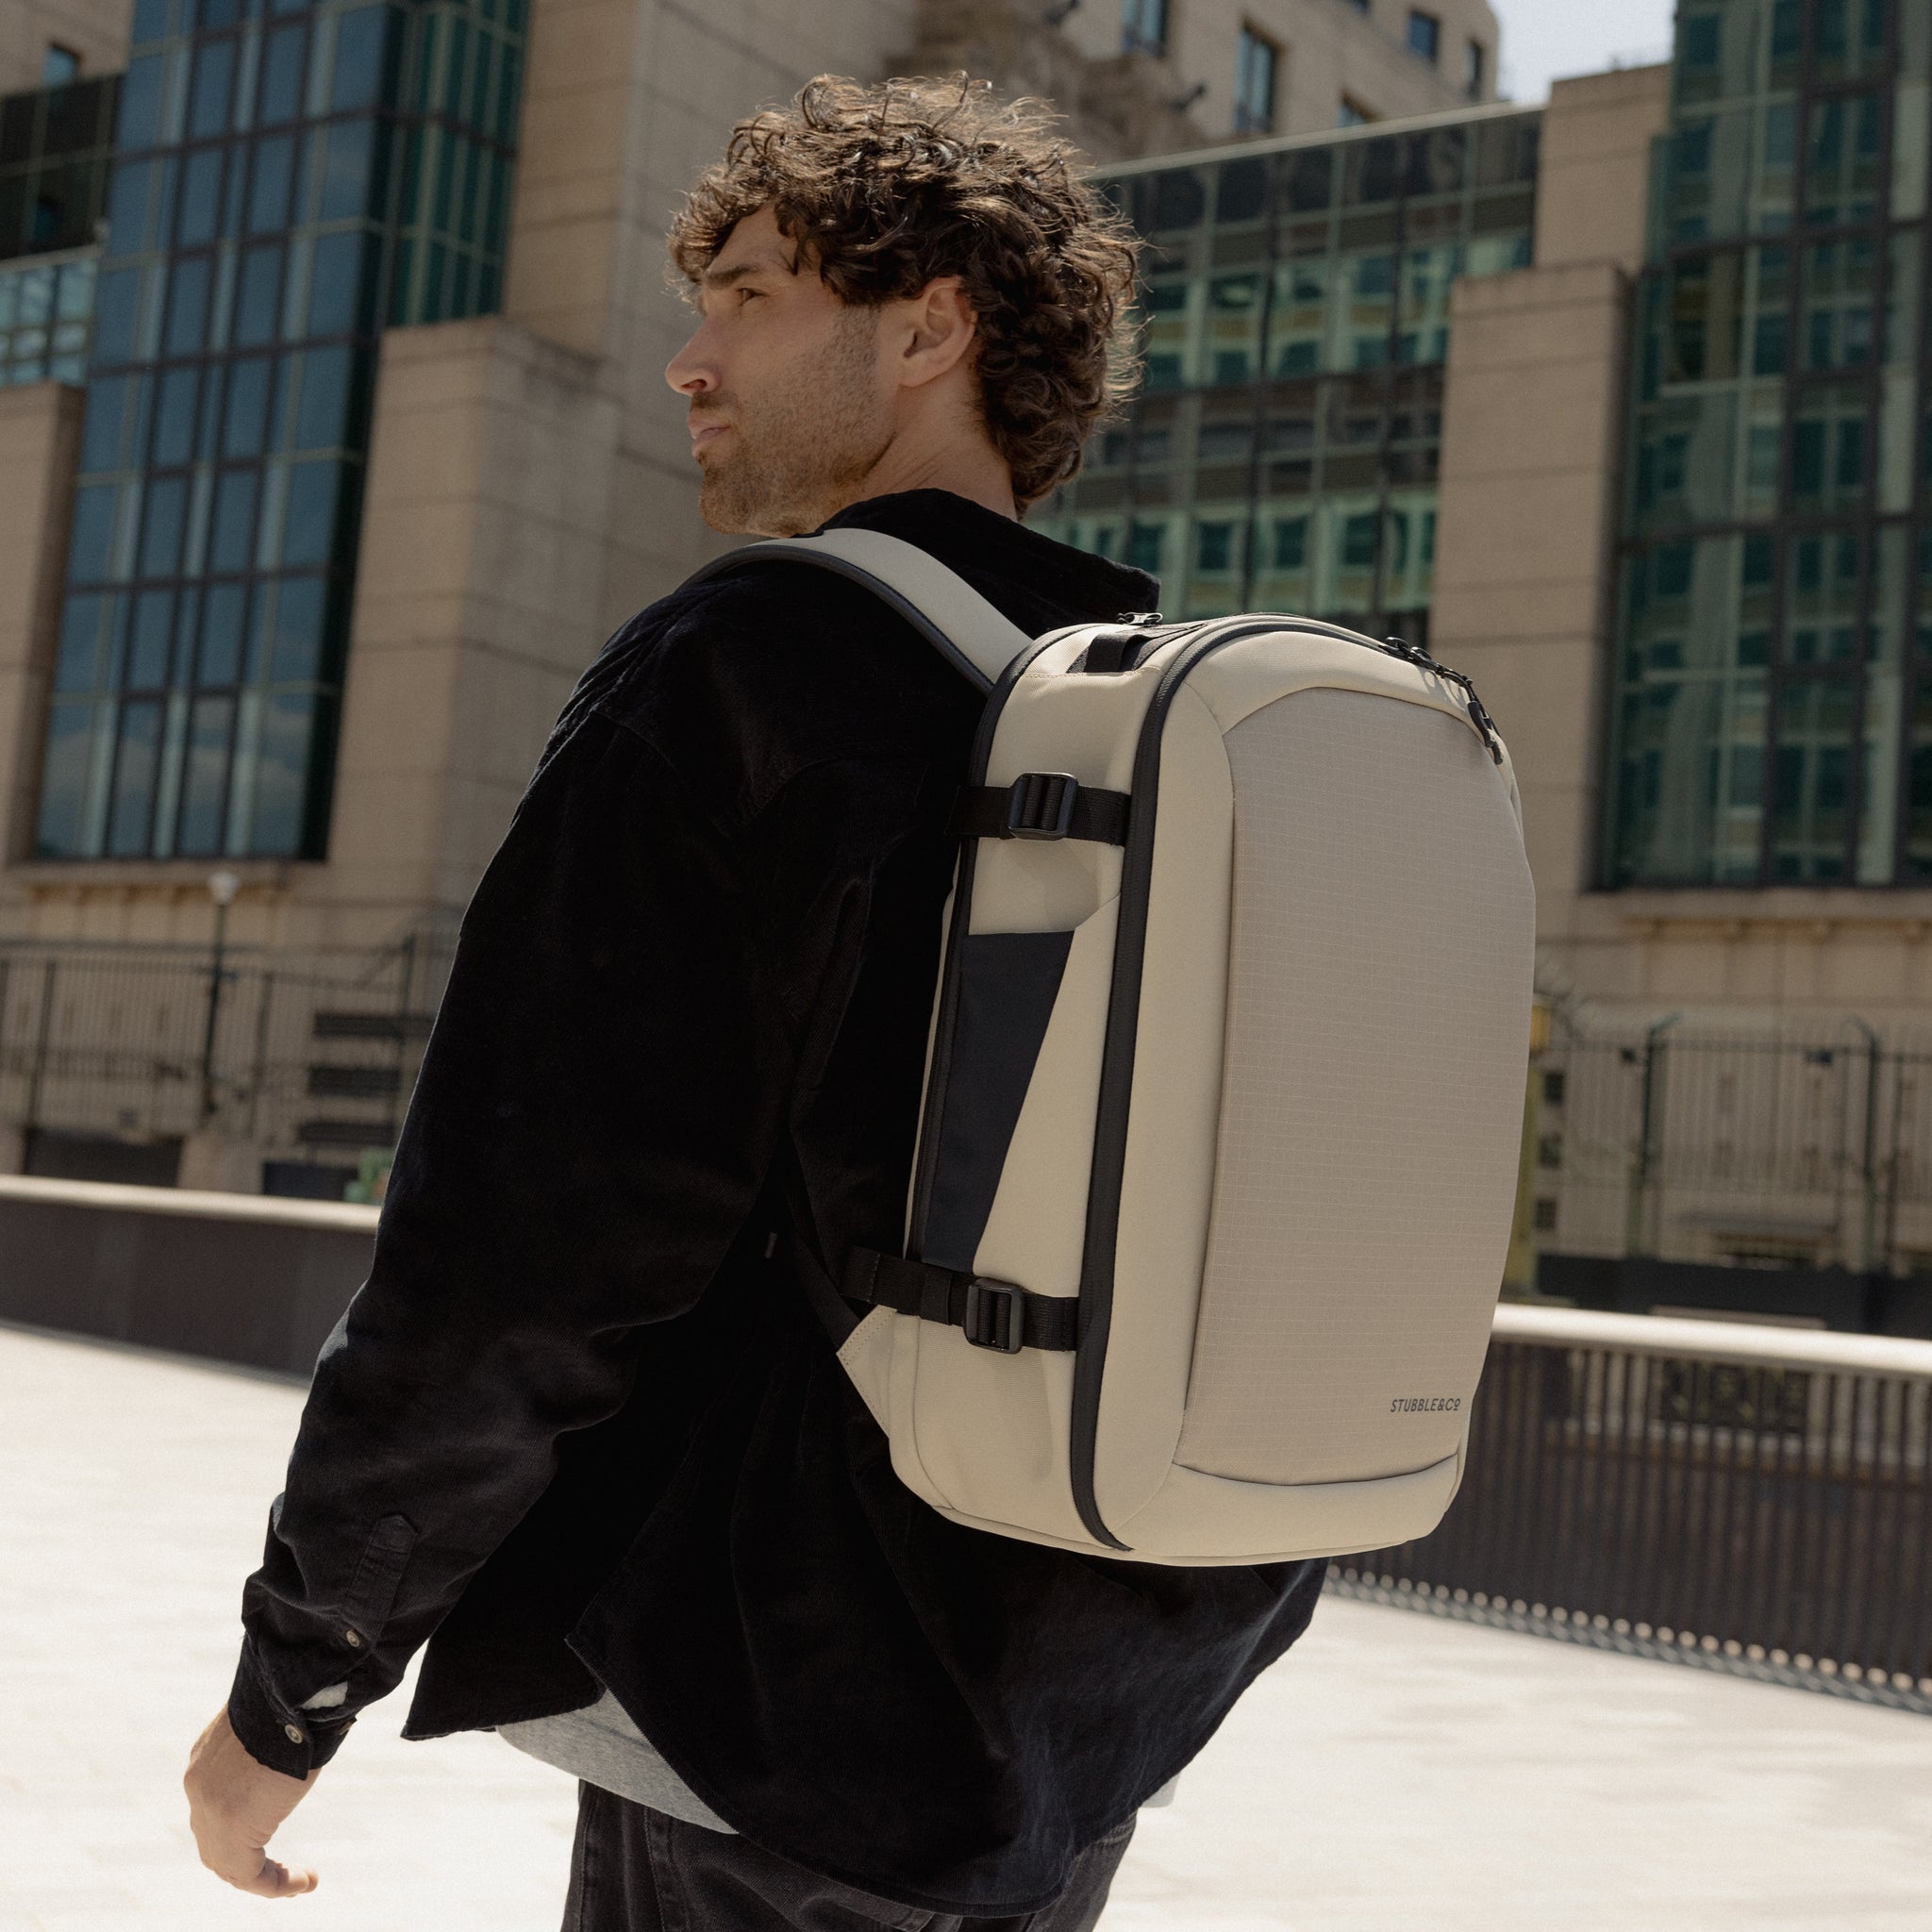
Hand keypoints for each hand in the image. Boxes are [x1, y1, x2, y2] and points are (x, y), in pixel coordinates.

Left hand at [184, 1705, 320, 1897]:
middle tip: (280, 1872)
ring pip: (227, 1863)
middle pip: (213, 1841)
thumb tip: (309, 1728)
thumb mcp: (278, 1722)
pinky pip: (248, 1875)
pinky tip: (305, 1883)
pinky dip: (275, 1885)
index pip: (214, 1805)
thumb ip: (277, 1740)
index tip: (273, 1824)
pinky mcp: (231, 1831)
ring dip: (263, 1878)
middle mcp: (200, 1787)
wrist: (290, 1693)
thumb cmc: (296, 1696)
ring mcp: (209, 1810)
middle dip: (246, 1861)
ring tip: (298, 1882)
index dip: (240, 1826)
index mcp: (207, 1758)